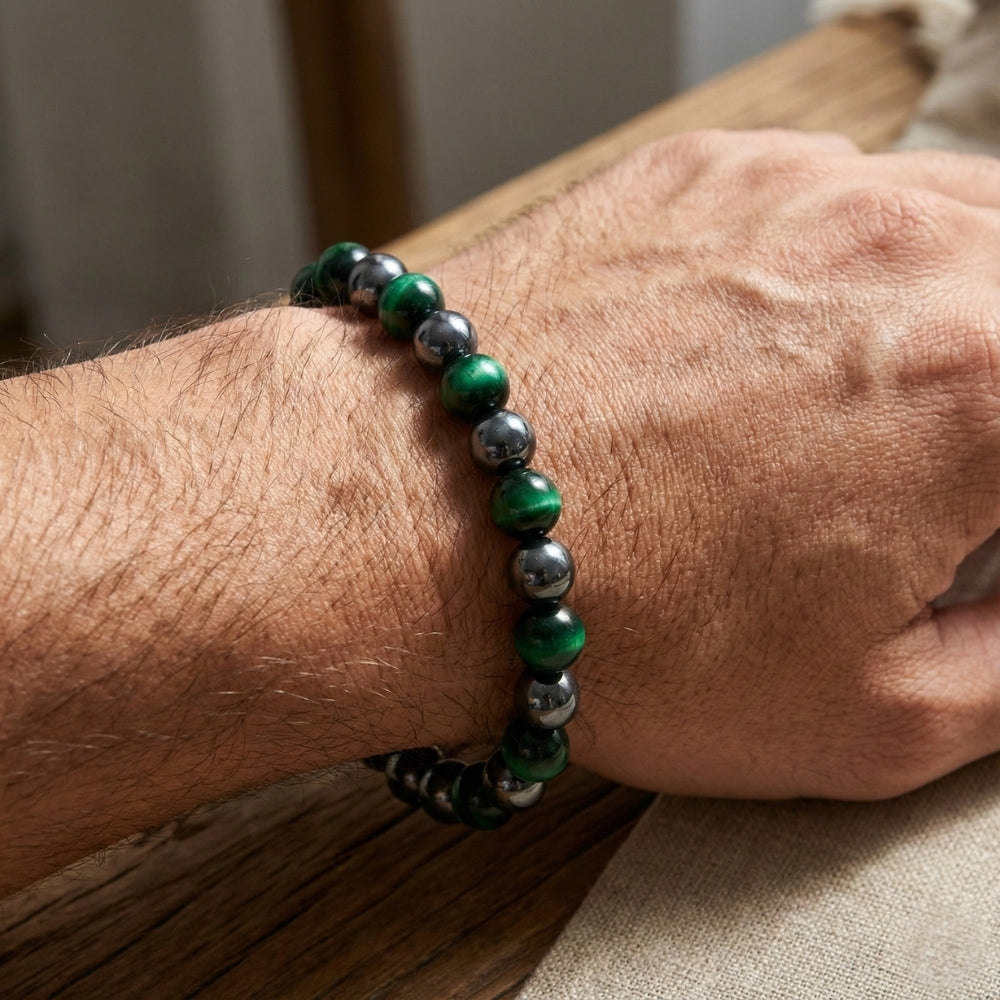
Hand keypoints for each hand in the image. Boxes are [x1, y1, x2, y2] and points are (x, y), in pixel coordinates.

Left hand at [433, 129, 999, 799]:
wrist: (416, 518)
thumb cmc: (614, 625)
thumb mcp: (865, 719)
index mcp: (992, 390)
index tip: (975, 526)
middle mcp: (908, 252)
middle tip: (946, 464)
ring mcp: (796, 190)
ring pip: (952, 216)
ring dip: (953, 299)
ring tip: (877, 396)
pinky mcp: (699, 172)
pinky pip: (829, 188)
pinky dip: (842, 254)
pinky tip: (778, 329)